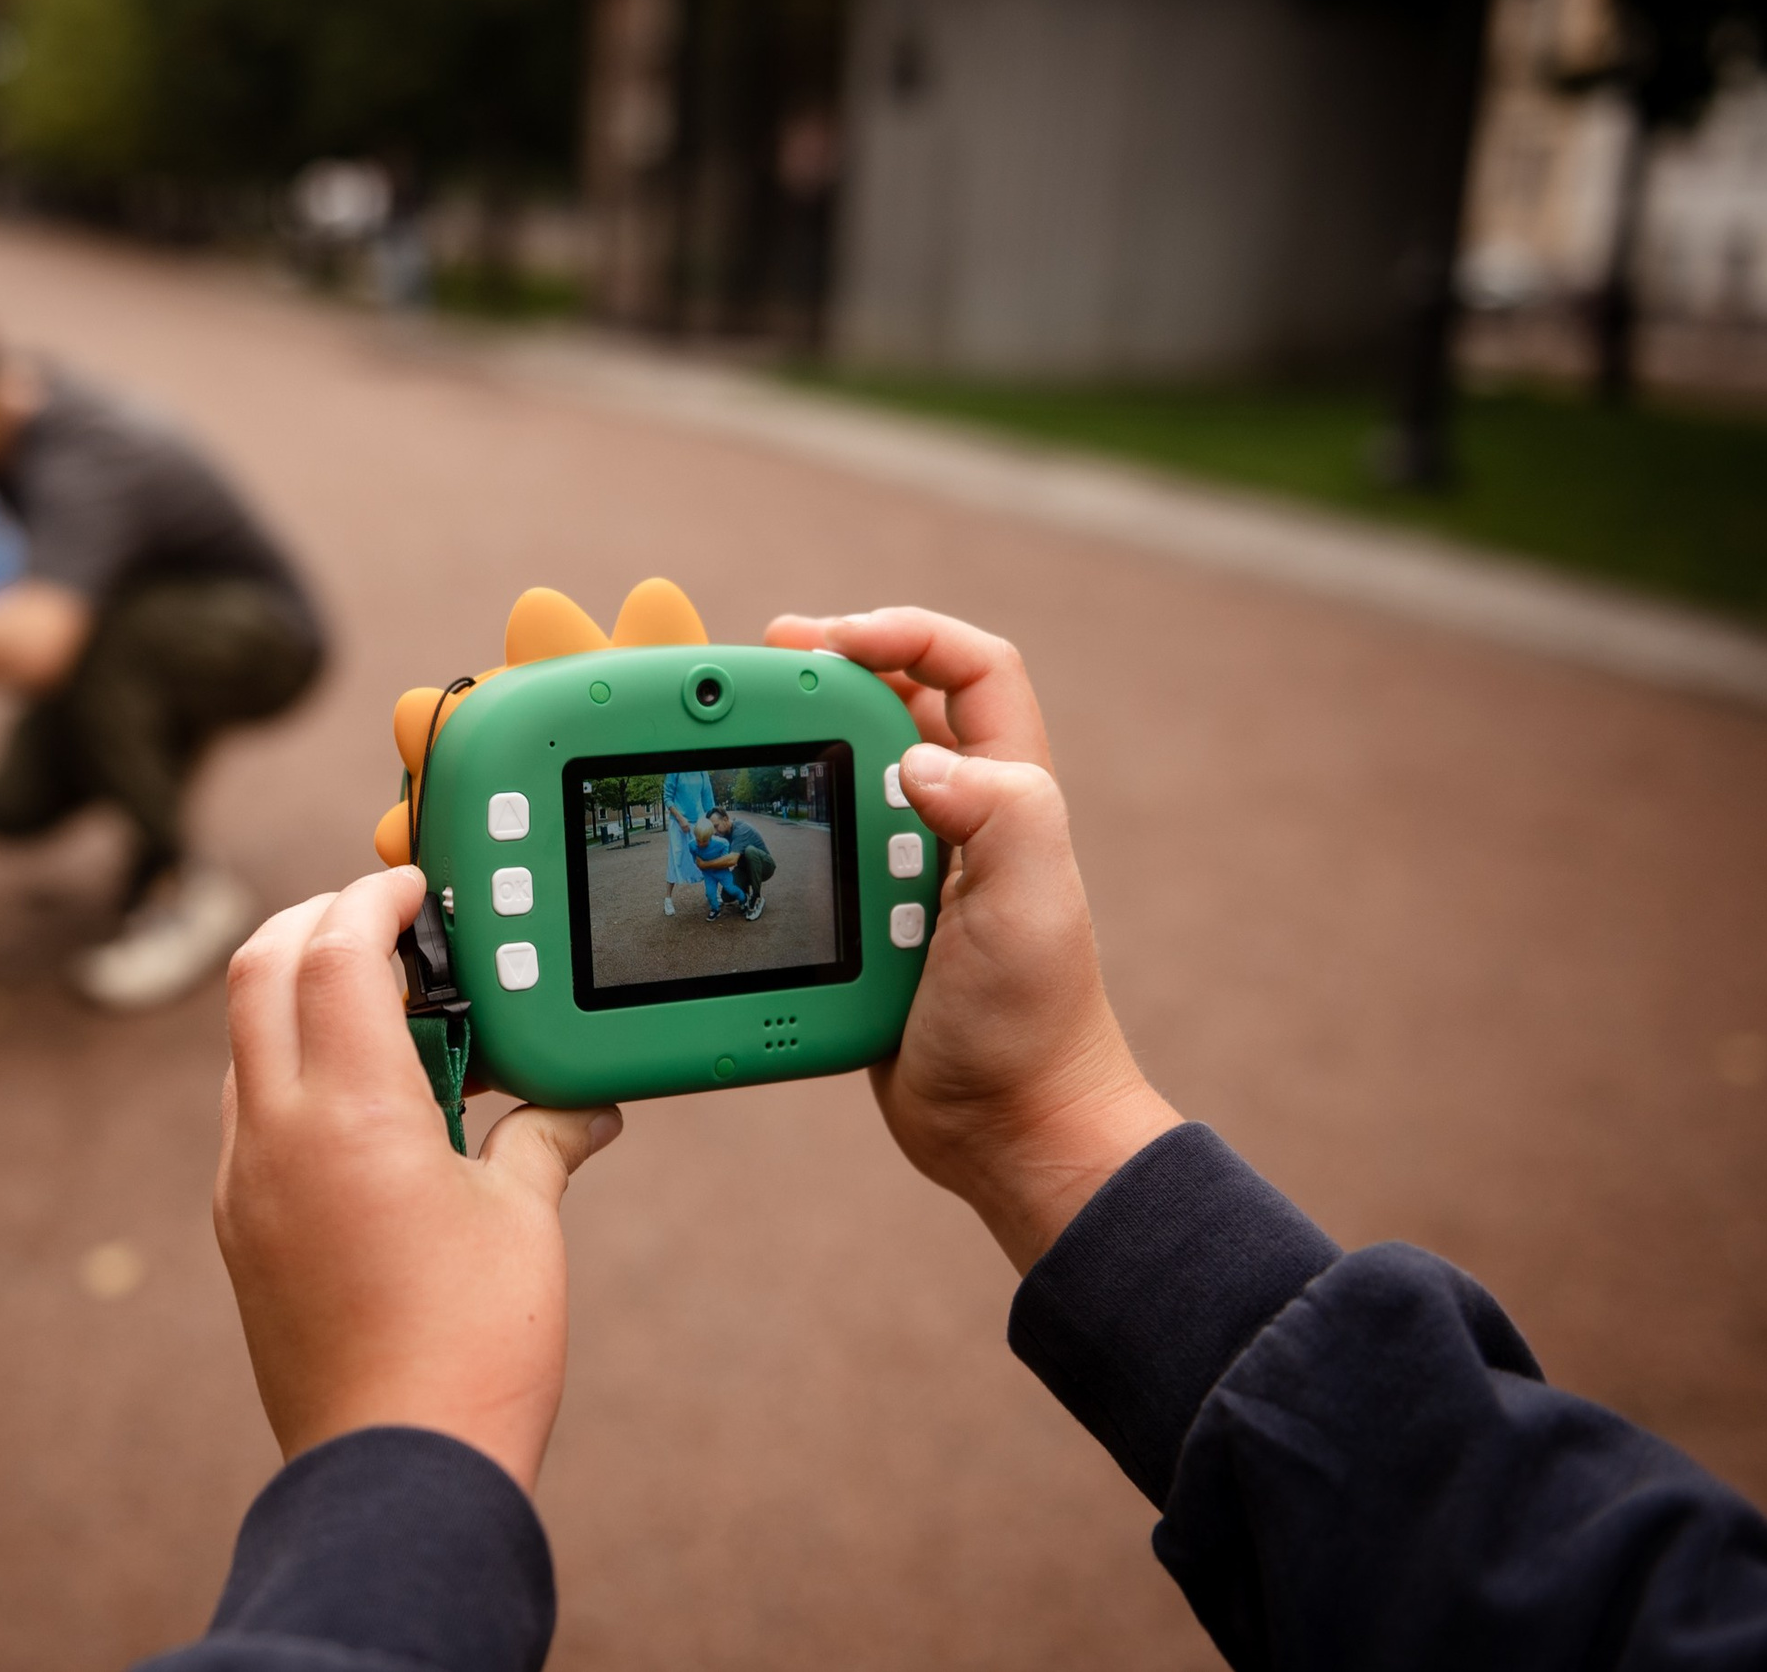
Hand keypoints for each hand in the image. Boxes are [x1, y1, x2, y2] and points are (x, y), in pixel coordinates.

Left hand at [217, 867, 621, 1490]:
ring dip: (299, 996)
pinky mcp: (240, 1231)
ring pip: (245, 1041)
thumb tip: (583, 1108)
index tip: (413, 887)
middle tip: (385, 922)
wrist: (396, 1472)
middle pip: (258, 968)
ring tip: (389, 1016)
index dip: (372, 896)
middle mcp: (275, 1134)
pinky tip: (368, 1105)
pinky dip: (291, 1069)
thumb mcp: (525, 1222)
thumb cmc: (472, 1350)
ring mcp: (244, 1184)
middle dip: (315, 921)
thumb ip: (545, 1139)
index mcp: (351, 1110)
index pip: (333, 947)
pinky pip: (248, 1111)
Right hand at [766, 608, 1181, 1270]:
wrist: (1007, 1132)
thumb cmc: (1032, 1025)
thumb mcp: (1028, 909)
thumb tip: (917, 758)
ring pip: (846, 774)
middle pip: (893, 704)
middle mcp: (962, 819)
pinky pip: (820, 850)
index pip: (973, 670)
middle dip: (826, 674)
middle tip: (753, 673)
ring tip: (735, 741)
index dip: (909, 634)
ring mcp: (914, 870)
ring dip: (796, 749)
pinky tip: (746, 834)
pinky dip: (783, 830)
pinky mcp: (874, 922)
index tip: (831, 642)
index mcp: (1007, 796)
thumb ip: (997, 814)